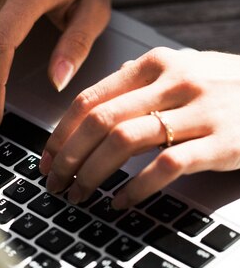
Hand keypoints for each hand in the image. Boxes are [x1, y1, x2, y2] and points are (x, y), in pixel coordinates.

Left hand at [40, 47, 239, 207]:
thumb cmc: (231, 87)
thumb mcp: (187, 69)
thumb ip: (144, 79)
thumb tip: (102, 93)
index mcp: (156, 65)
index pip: (89, 99)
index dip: (59, 134)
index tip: (46, 159)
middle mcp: (173, 82)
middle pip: (99, 121)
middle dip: (67, 158)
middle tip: (55, 183)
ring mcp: (198, 111)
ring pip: (124, 142)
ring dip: (92, 174)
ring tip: (80, 195)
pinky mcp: (219, 142)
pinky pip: (164, 167)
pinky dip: (135, 189)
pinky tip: (121, 203)